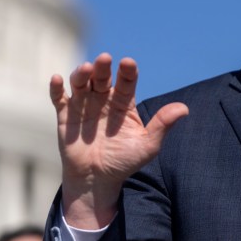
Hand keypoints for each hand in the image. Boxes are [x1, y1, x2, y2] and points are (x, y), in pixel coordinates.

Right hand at [49, 53, 187, 227]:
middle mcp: (104, 99)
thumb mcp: (148, 146)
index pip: (127, 81)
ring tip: (86, 70)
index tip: (128, 63)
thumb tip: (184, 108)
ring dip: (81, 74)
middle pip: (102, 77)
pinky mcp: (65, 116)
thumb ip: (162, 125)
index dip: (127, 71)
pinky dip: (56, 89)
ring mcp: (84, 105)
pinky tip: (56, 80)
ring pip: (81, 83)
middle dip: (103, 67)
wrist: (97, 181)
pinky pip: (59, 99)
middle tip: (104, 59)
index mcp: (124, 102)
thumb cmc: (124, 161)